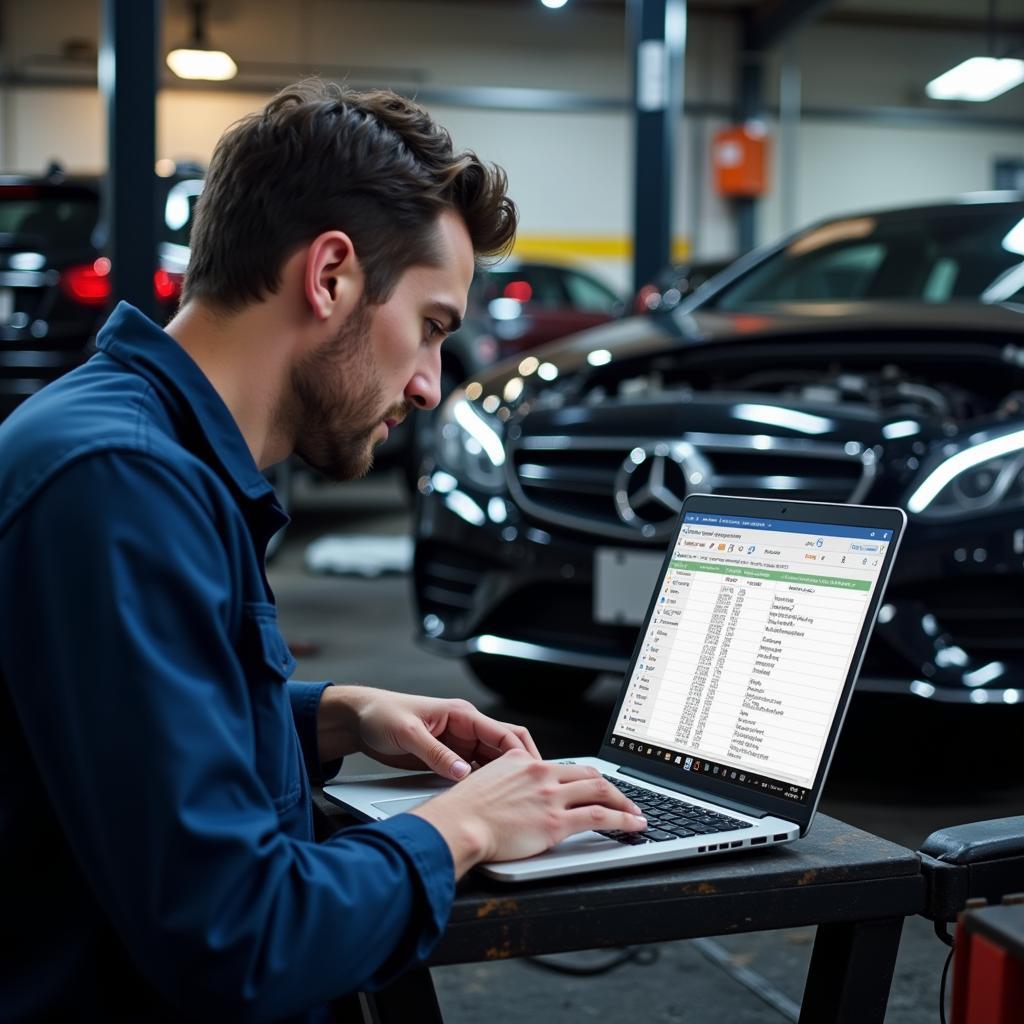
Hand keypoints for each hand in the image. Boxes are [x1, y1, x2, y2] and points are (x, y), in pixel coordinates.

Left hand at [318, 686, 540, 780]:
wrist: (357, 720)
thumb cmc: (381, 714)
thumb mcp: (408, 733)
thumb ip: (436, 753)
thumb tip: (462, 773)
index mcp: (461, 714)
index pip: (503, 733)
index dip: (521, 754)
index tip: (532, 773)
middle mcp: (464, 728)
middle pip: (504, 749)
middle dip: (520, 768)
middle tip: (532, 792)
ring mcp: (457, 745)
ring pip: (492, 763)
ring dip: (503, 779)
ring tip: (515, 801)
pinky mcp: (446, 759)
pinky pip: (474, 773)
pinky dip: (484, 785)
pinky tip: (488, 800)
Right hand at [410, 751, 647, 876]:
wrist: (457, 825)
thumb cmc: (463, 812)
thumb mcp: (485, 781)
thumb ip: (506, 781)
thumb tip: (514, 793)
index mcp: (523, 761)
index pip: (564, 765)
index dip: (584, 776)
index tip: (593, 785)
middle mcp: (541, 773)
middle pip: (589, 774)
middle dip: (611, 787)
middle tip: (624, 798)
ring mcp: (550, 796)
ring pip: (601, 791)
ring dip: (625, 802)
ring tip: (636, 813)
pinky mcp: (556, 822)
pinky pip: (601, 817)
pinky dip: (624, 820)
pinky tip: (633, 824)